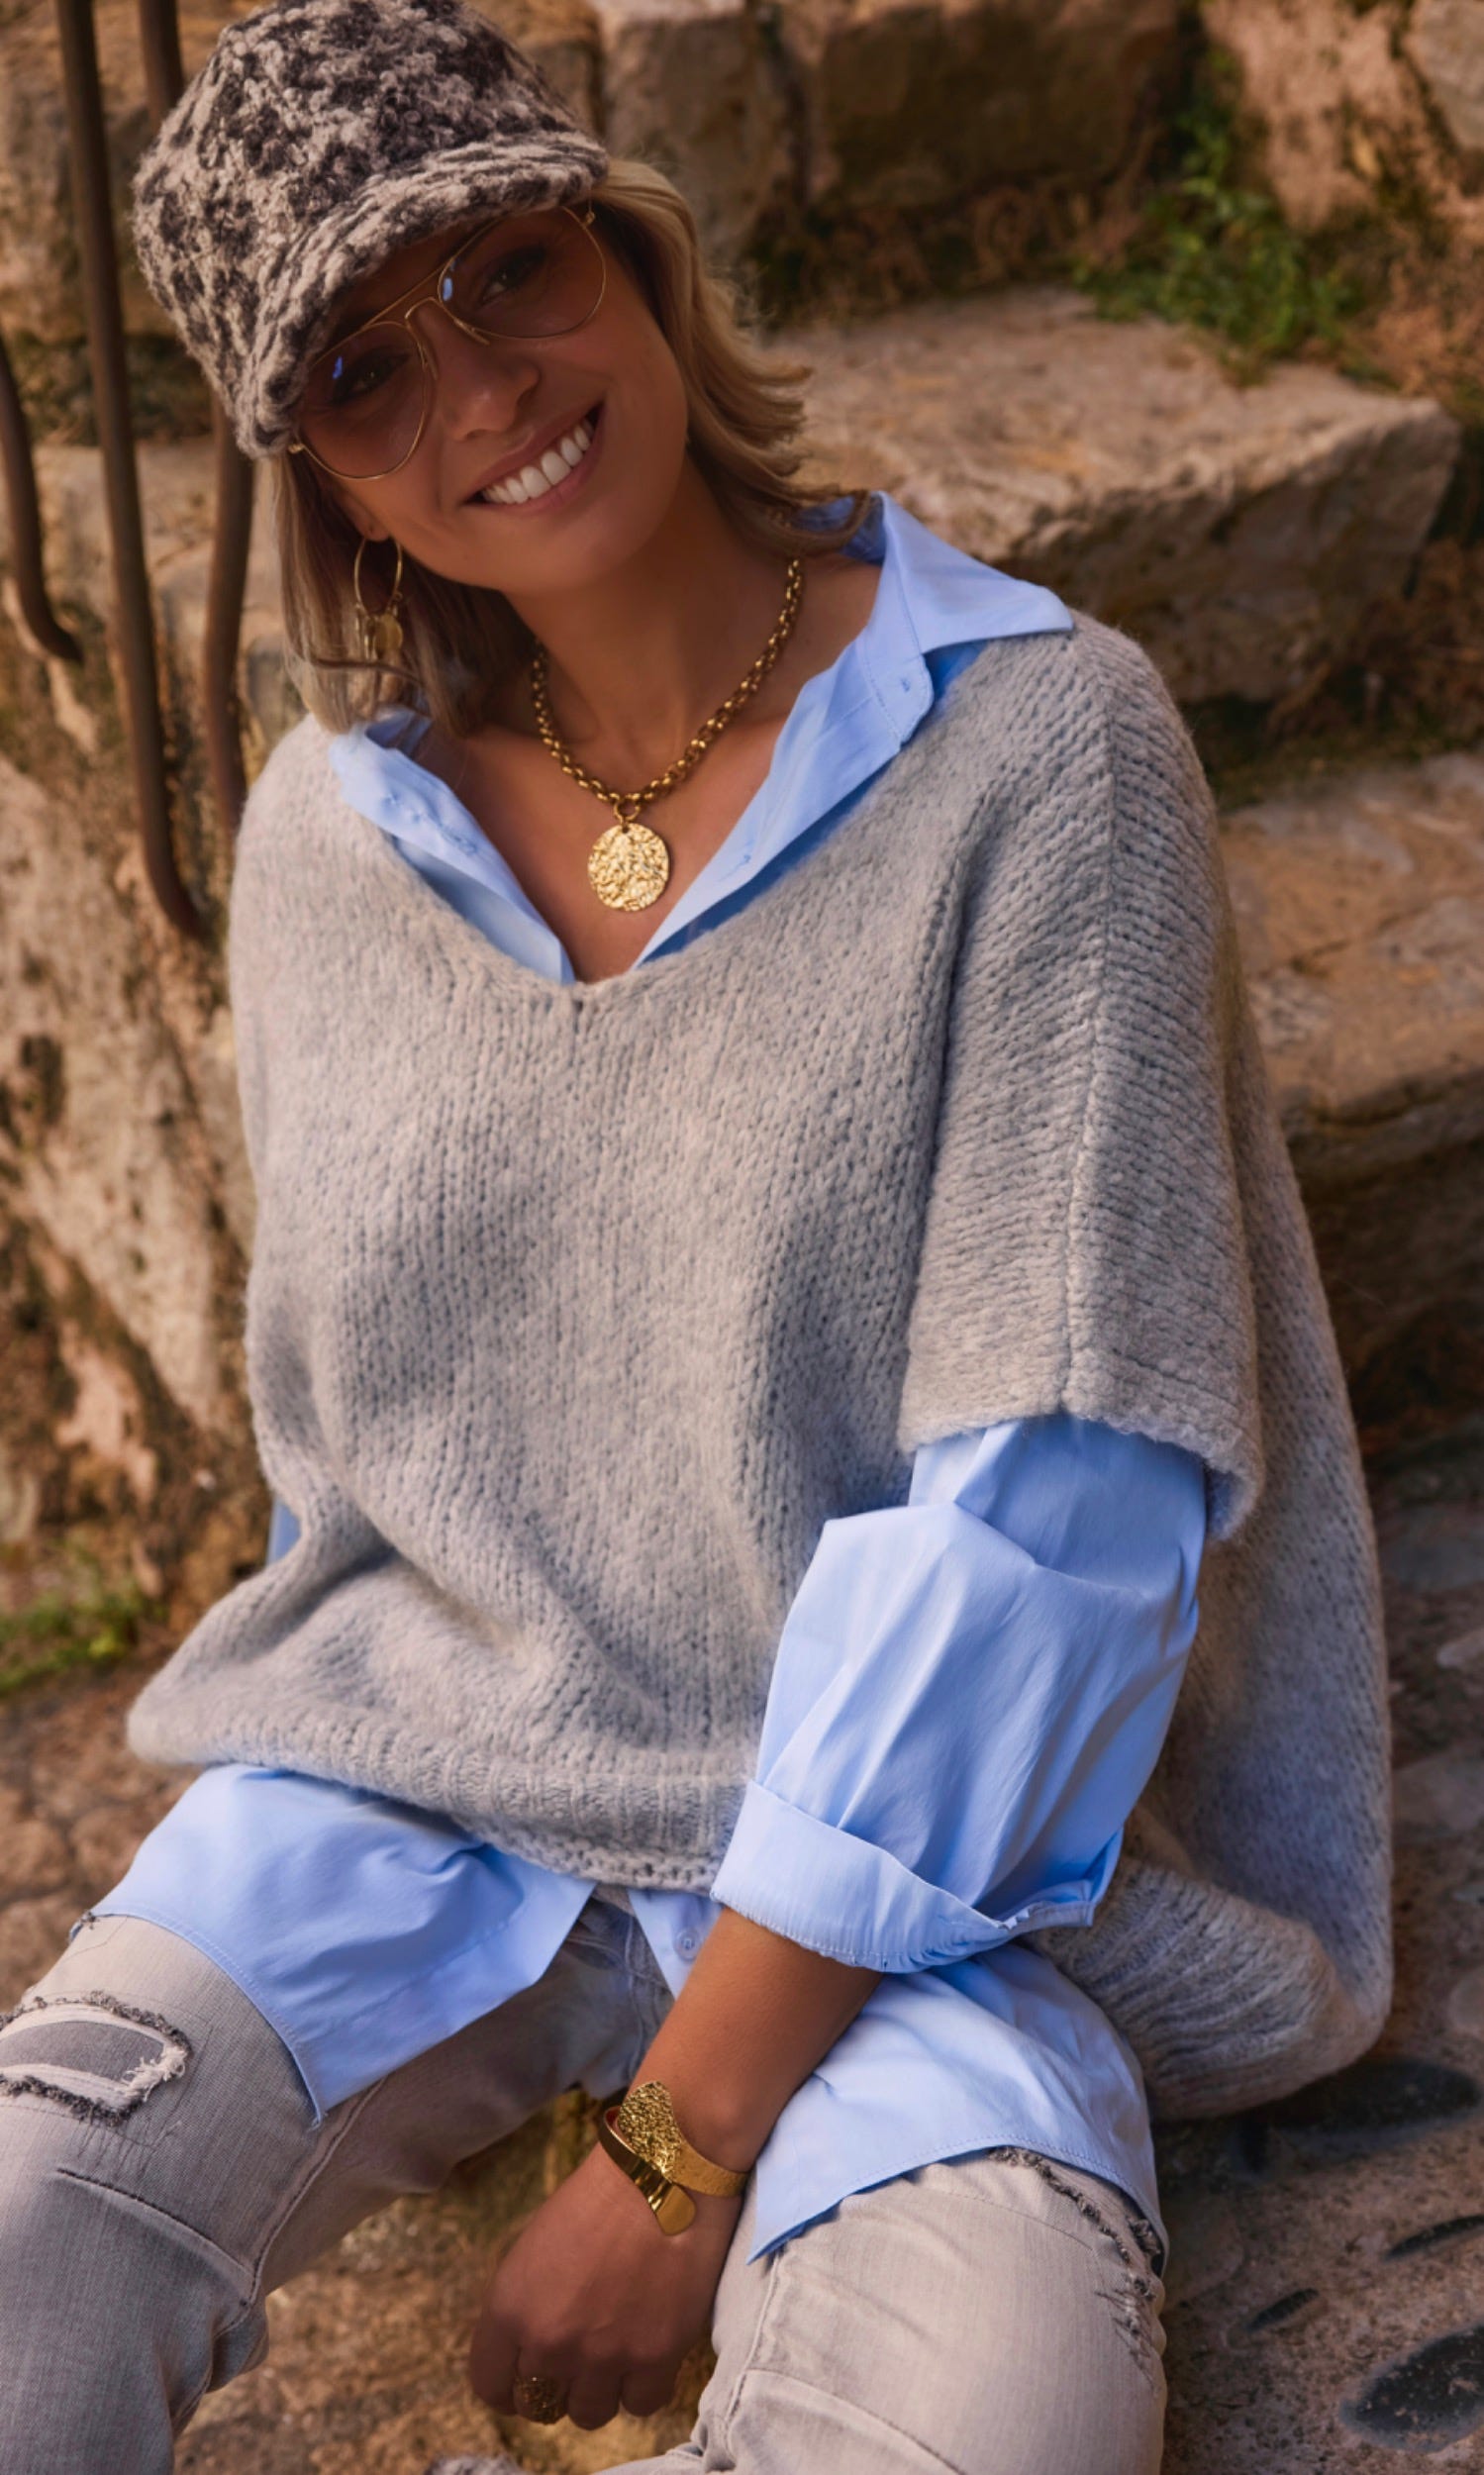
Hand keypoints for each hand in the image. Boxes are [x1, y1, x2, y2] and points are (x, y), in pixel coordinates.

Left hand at [469, 2138, 741, 2430]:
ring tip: (616, 2352)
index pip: (490, 2386)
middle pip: (538, 2405)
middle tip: (577, 2359)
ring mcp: (602, 2356)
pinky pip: (640, 2404)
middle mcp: (548, 2343)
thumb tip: (530, 2349)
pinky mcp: (654, 2358)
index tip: (524, 2378)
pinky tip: (647, 2352)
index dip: (507, 2386)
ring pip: (588, 2414)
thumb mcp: (535, 2248)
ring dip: (599, 2389)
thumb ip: (525, 2306)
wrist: (664, 2169)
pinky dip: (642, 2385)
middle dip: (555, 2386)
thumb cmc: (596, 2195)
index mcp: (509, 2309)